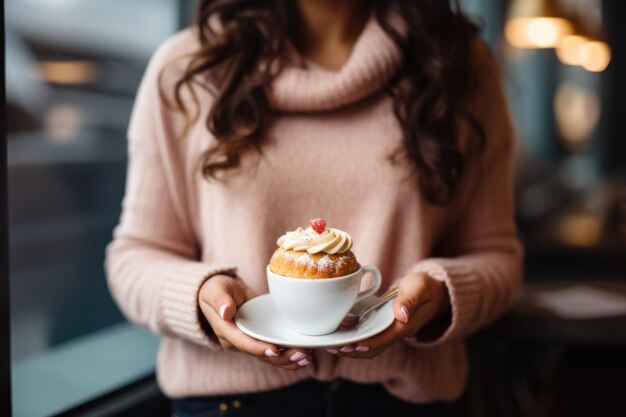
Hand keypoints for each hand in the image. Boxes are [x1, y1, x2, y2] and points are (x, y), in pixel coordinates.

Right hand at [198, 274, 311, 369]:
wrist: (220, 293)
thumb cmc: (216, 289)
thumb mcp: (215, 290)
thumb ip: (220, 300)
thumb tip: (226, 312)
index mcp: (226, 332)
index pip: (243, 343)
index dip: (259, 348)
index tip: (275, 350)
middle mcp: (238, 342)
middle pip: (261, 355)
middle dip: (282, 358)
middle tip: (302, 354)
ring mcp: (250, 341)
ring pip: (271, 357)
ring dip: (289, 359)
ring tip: (308, 356)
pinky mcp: (260, 338)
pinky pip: (275, 350)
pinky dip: (289, 352)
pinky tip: (307, 352)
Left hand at [324, 271, 449, 357]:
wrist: (433, 292)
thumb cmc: (425, 287)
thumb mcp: (420, 287)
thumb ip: (410, 299)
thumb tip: (401, 314)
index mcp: (406, 325)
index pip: (385, 338)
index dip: (369, 343)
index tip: (352, 345)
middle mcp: (397, 332)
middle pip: (374, 348)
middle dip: (354, 350)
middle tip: (333, 347)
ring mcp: (390, 331)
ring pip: (369, 345)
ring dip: (351, 348)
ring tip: (331, 345)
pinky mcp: (384, 327)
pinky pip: (368, 337)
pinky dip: (354, 339)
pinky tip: (339, 334)